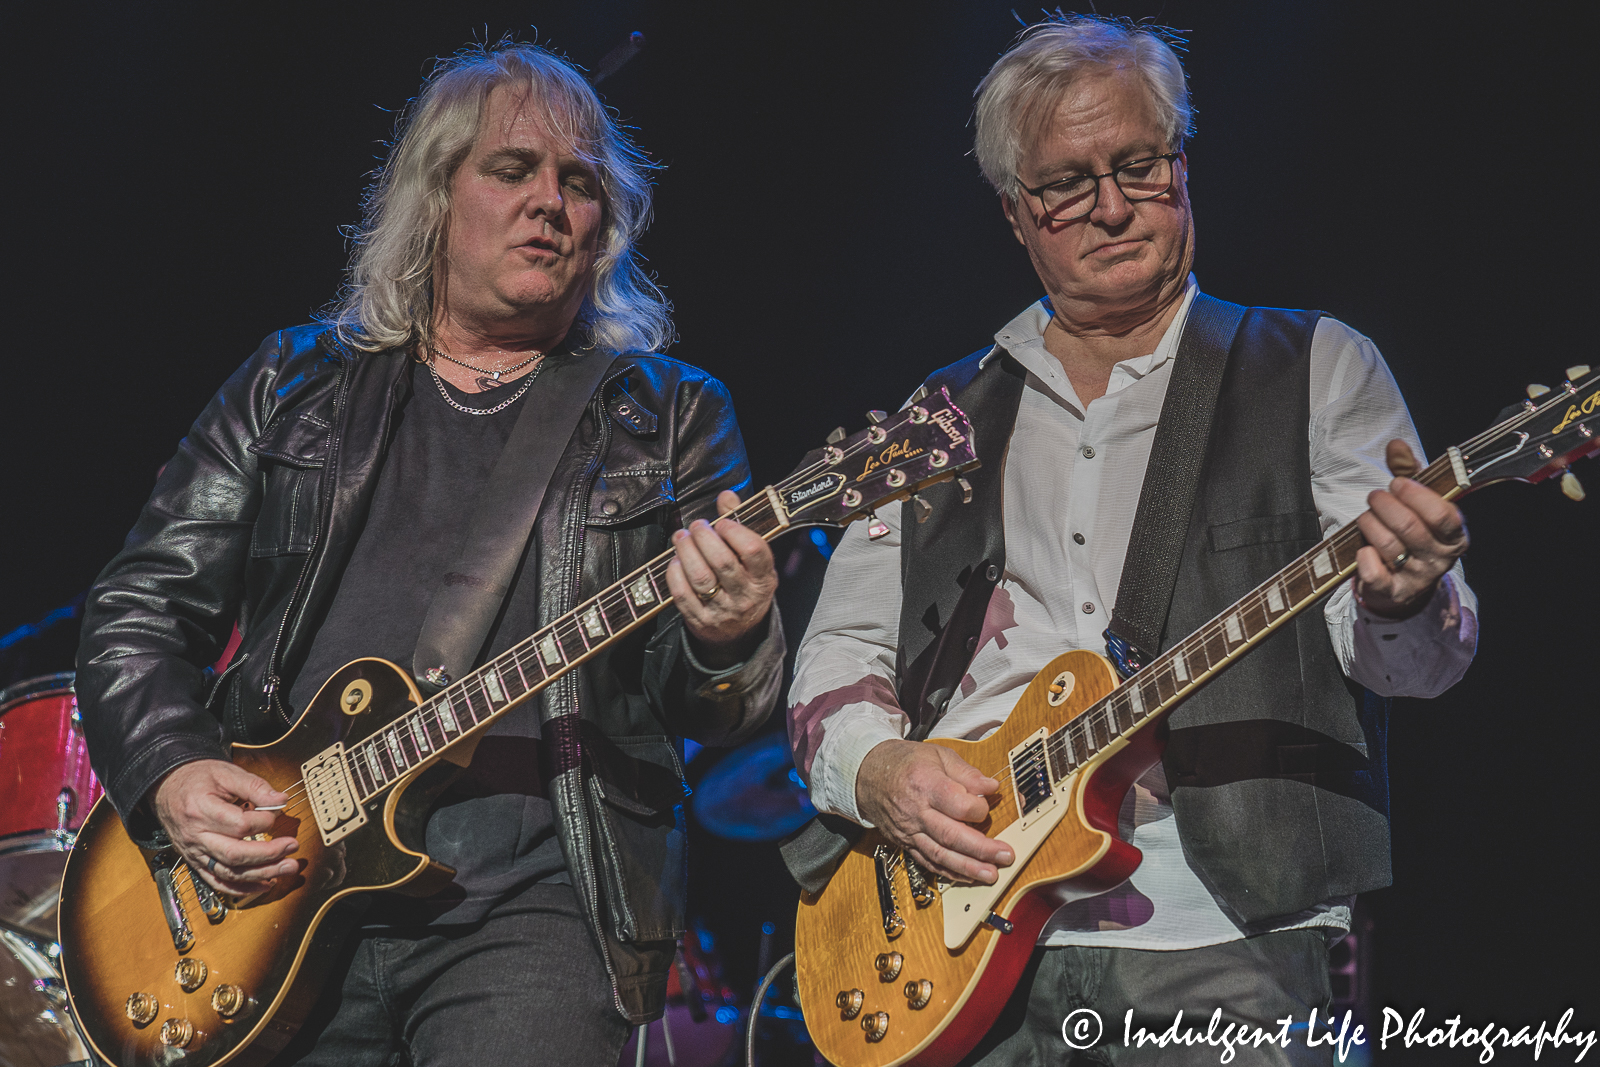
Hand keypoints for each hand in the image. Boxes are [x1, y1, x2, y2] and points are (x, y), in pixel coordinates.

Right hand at [151, 759, 298, 895]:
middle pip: (235, 854)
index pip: (238, 824)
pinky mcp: (195, 861)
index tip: (276, 812)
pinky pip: (217, 881)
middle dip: (268, 854)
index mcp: (201, 809)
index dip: (263, 822)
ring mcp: (194, 852)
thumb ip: (254, 786)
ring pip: (229, 872)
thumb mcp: (226, 773)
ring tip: (287, 868)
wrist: (167, 788)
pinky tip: (264, 884)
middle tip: (292, 846)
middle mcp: (196, 835)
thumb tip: (281, 799)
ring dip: (261, 873)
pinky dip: (241, 888)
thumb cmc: (197, 779)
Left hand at [666, 489, 777, 668]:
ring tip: (681, 537)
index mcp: (764, 577)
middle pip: (722, 561)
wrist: (739, 632)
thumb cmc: (745, 584)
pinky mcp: (701, 621)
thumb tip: (726, 495)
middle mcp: (746, 596)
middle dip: (705, 537)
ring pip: (701, 577)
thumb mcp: (753, 559)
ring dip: (686, 551)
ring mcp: (723, 611)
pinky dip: (675, 574)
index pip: (753, 550)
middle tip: (697, 525)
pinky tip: (675, 561)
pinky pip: (683, 595)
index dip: (734, 531)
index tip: (721, 523)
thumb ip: (740, 524)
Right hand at [855, 739, 1013, 884]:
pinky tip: (968, 876)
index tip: (987, 806)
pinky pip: (928, 862)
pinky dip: (949, 871)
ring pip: (940, 854)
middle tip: (1005, 855)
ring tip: (991, 874)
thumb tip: (991, 788)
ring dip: (968, 868)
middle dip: (982, 849)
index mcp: (925, 782)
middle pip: (951, 835)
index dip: (978, 809)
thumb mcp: (938, 755)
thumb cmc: (905, 762)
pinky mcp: (906, 843)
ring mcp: (909, 830)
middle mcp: (916, 810)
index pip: (957, 804)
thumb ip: (967, 773)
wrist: (867, 775)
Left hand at [1352, 440, 1469, 617]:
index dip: (1417, 496)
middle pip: (1411, 528)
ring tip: (1366, 517)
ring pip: (1390, 546)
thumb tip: (1396, 445)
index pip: (1443, 515)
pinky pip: (1375, 575)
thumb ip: (1408, 472)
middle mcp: (1440, 558)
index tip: (1397, 482)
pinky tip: (1363, 548)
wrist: (1403, 583)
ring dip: (1370, 525)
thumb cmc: (1411, 534)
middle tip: (1374, 497)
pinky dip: (1365, 557)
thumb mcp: (1416, 502)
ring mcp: (1418, 577)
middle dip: (1386, 506)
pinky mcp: (1394, 592)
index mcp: (1454, 535)